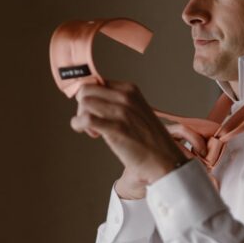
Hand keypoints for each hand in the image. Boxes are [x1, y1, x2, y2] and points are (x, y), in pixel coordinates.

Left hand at [70, 80, 191, 198]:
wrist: (164, 159)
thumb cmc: (149, 139)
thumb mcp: (135, 111)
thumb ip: (117, 102)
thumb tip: (91, 100)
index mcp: (129, 89)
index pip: (95, 83)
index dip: (89, 97)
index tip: (93, 110)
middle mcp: (125, 96)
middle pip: (86, 90)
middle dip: (82, 106)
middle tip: (91, 121)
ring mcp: (121, 111)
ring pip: (84, 102)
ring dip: (81, 117)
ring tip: (94, 130)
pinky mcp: (116, 128)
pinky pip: (85, 119)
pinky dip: (79, 125)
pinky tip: (90, 133)